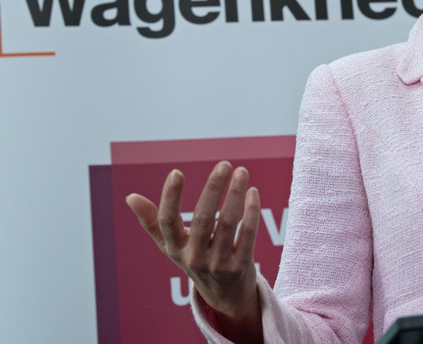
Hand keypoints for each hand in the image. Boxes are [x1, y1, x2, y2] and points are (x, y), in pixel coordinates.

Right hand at [126, 161, 263, 341]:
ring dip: (236, 195)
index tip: (176, 172)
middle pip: (201, 218)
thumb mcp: (172, 246)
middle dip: (213, 188)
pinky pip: (247, 234)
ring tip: (242, 172)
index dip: (170, 197)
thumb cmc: (196, 261)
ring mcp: (218, 263)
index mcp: (175, 248)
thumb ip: (152, 221)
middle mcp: (194, 257)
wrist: (225, 297)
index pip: (167, 221)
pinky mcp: (241, 266)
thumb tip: (130, 197)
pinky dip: (251, 211)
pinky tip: (253, 193)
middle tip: (224, 164)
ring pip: (227, 223)